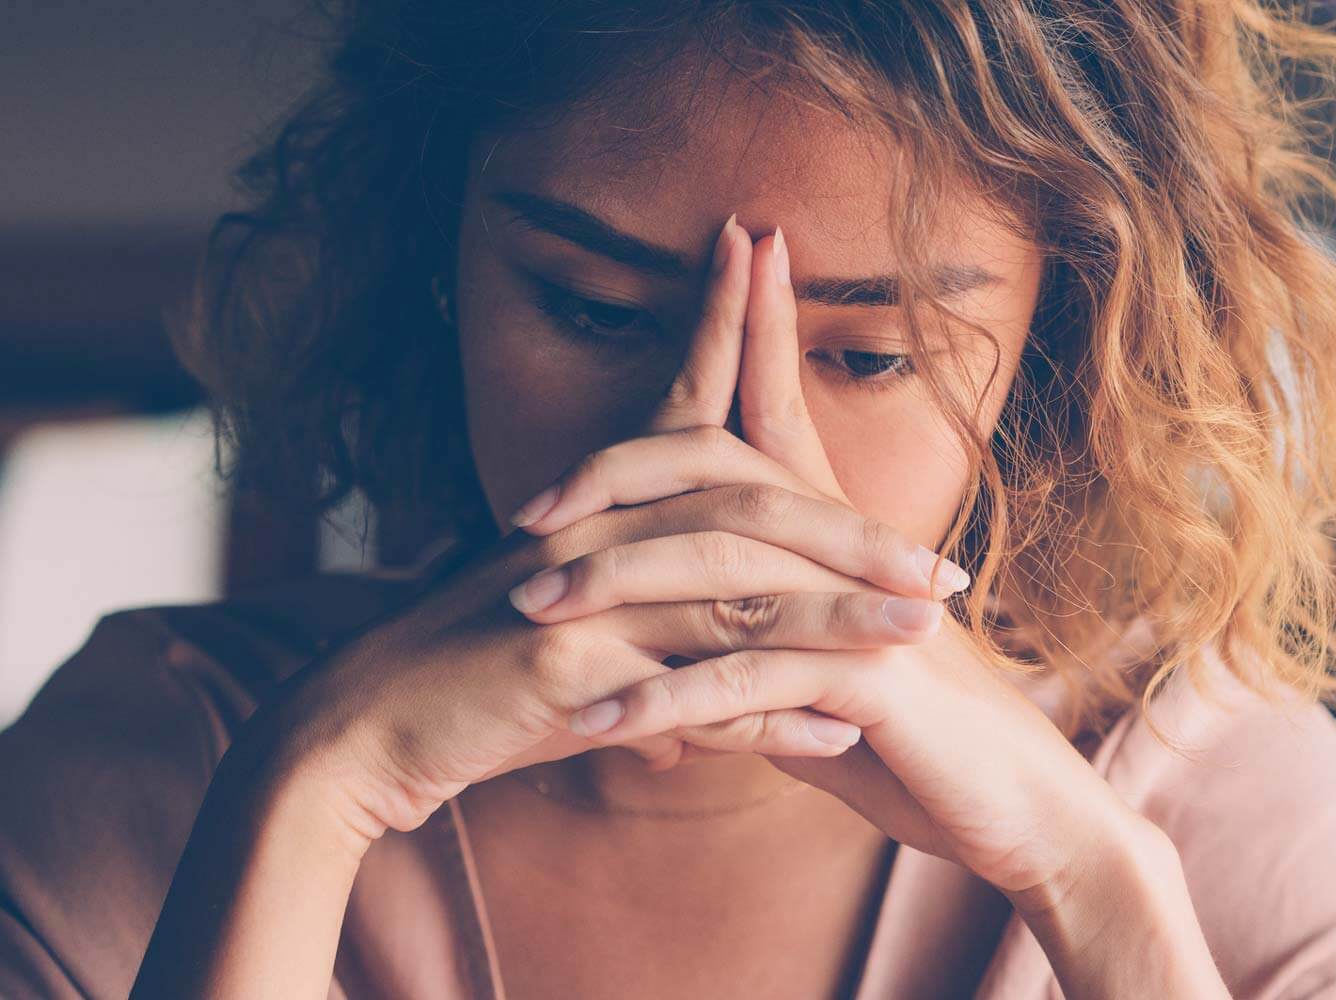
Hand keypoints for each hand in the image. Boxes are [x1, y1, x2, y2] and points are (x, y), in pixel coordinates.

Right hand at [257, 215, 967, 840]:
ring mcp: (580, 598)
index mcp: (601, 507)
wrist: (365, 734)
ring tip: (925, 631)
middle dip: (854, 534)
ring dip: (840, 618)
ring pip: (735, 596)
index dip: (726, 323)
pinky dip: (769, 719)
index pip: (681, 402)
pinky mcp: (564, 670)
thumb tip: (770, 640)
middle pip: (746, 508)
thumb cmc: (482, 680)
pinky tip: (837, 732)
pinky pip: (689, 691)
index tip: (769, 247)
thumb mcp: (588, 627)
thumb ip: (676, 621)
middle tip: (948, 567)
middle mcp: (596, 535)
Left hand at [515, 223, 1161, 907]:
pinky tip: (595, 725)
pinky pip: (745, 680)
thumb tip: (686, 644)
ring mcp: (865, 610)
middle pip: (728, 472)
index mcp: (843, 537)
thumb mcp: (824, 680)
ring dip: (613, 591)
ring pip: (722, 570)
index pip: (784, 409)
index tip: (732, 243)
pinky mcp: (872, 680)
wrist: (1018, 808)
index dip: (758, 324)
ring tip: (526, 614)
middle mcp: (853, 554)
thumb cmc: (920, 743)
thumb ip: (760, 644)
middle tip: (526, 513)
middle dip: (622, 474)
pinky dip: (661, 703)